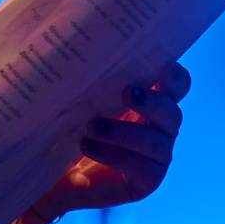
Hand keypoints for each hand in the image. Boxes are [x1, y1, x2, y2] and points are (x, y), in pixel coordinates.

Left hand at [34, 61, 188, 219]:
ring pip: (155, 143)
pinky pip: (142, 168)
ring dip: (125, 132)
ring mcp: (155, 158)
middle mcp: (158, 129)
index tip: (165, 67)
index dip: (176, 78)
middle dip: (152, 102)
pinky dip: (115, 155)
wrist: (48, 172)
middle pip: (172, 113)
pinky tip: (88, 146)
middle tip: (127, 92)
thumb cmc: (64, 128)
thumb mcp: (75, 99)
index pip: (175, 87)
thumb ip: (87, 78)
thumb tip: (77, 41)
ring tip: (92, 125)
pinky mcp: (145, 183)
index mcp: (148, 104)